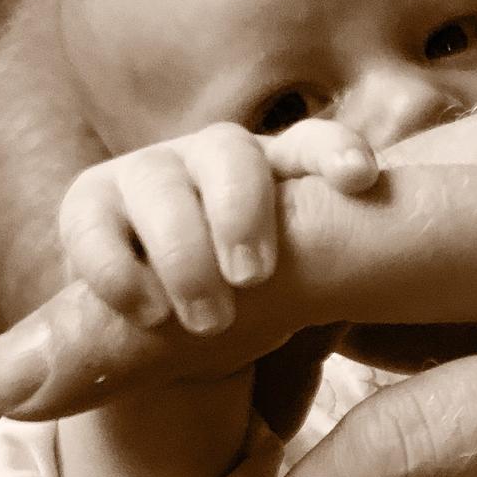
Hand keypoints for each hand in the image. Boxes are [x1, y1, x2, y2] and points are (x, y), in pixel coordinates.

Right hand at [59, 118, 377, 333]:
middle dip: (242, 212)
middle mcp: (218, 158)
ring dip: (183, 253)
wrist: (173, 331)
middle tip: (253, 279)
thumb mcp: (302, 292)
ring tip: (207, 320)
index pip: (314, 145)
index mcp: (283, 170)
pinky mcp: (90, 202)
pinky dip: (117, 270)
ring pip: (160, 184)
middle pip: (232, 155)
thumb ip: (335, 282)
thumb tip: (386, 307)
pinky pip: (92, 224)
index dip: (336, 153)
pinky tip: (147, 313)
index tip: (360, 179)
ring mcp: (151, 173)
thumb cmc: (258, 303)